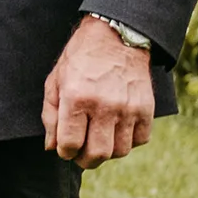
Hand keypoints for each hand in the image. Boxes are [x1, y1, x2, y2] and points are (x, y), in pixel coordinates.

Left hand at [43, 17, 156, 166]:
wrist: (116, 37)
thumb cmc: (80, 59)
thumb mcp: (54, 82)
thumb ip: (50, 116)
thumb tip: (52, 147)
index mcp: (76, 98)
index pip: (70, 144)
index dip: (65, 152)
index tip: (65, 148)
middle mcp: (104, 106)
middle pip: (97, 154)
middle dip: (85, 160)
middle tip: (81, 154)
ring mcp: (128, 108)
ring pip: (120, 151)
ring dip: (107, 152)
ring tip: (99, 141)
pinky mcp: (146, 108)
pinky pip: (140, 140)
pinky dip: (128, 141)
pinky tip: (118, 130)